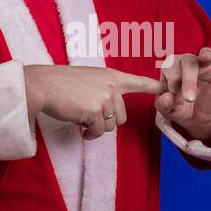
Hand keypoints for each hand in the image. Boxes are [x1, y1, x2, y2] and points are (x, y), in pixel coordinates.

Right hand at [23, 65, 163, 139]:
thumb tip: (110, 115)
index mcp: (112, 76)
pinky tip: (79, 126)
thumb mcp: (89, 80)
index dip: (154, 88)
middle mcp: (112, 86)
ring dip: (96, 127)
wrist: (43, 85)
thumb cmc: (61, 84)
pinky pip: (98, 132)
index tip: (167, 90)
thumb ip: (104, 91)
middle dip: (106, 121)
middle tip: (88, 115)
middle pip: (122, 117)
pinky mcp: (95, 111)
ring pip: (111, 126)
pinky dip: (89, 134)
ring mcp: (105, 98)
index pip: (138, 82)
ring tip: (81, 116)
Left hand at [155, 34, 210, 138]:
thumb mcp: (168, 111)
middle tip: (190, 99)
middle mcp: (185, 62)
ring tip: (206, 57)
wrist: (196, 118)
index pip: (169, 70)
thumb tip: (166, 97)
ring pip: (203, 59)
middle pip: (187, 64)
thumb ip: (163, 105)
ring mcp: (203, 66)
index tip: (172, 101)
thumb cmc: (178, 108)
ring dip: (205, 57)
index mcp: (170, 68)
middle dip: (188, 81)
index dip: (170, 84)